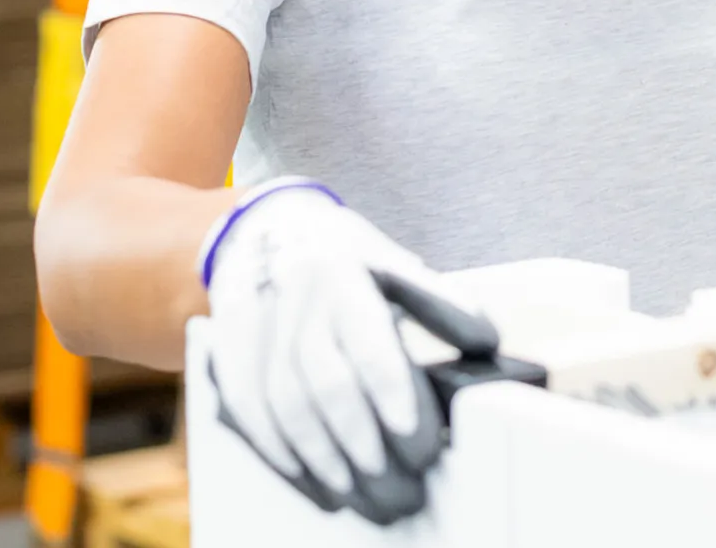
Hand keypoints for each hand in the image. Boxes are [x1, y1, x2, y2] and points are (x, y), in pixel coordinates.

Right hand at [204, 183, 497, 524]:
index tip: (414, 435)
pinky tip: (309, 472)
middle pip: (324, 380)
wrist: (271, 226)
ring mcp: (258, 319)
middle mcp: (296, 292)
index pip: (367, 336)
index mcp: (345, 268)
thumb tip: (486, 343)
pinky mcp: (229, 344)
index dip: (390, 390)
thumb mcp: (396, 262)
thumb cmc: (346, 256)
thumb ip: (439, 302)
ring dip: (323, 456)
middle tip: (401, 481)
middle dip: (363, 440)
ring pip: (284, 401)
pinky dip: (277, 447)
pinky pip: (247, 405)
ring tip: (360, 489)